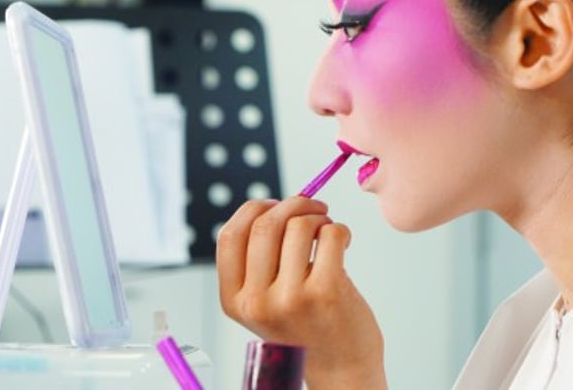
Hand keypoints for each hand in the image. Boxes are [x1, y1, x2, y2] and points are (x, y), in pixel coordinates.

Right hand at [216, 196, 386, 388]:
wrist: (341, 367)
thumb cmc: (306, 325)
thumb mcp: (264, 301)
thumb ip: (258, 261)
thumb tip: (274, 206)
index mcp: (234, 301)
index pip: (230, 236)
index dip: (253, 210)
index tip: (274, 205)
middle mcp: (257, 302)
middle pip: (265, 224)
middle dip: (293, 205)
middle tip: (314, 207)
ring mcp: (290, 298)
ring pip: (300, 226)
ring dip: (319, 217)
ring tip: (327, 232)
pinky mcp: (326, 292)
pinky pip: (331, 234)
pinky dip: (339, 230)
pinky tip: (342, 244)